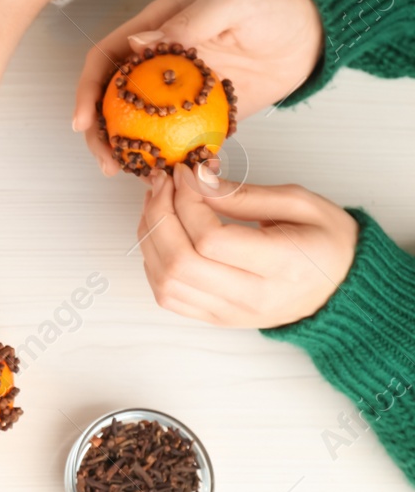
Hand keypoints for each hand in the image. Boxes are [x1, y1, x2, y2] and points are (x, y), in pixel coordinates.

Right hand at [75, 0, 323, 175]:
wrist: (313, 33)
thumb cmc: (272, 6)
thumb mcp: (230, 1)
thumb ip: (185, 21)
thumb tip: (135, 43)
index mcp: (153, 30)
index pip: (104, 61)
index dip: (86, 91)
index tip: (83, 122)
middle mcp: (156, 64)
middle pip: (111, 102)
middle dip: (99, 135)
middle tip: (107, 162)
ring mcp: (176, 93)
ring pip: (137, 127)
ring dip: (129, 154)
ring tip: (134, 176)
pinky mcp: (200, 116)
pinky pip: (176, 141)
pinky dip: (169, 160)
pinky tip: (171, 178)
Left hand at [136, 163, 356, 326]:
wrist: (342, 287)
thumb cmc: (326, 241)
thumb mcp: (300, 204)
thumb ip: (244, 195)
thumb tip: (195, 183)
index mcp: (284, 265)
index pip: (210, 239)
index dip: (187, 202)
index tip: (185, 173)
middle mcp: (253, 297)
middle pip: (180, 262)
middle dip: (159, 216)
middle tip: (162, 183)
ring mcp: (230, 313)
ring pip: (166, 282)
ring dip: (150, 238)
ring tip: (158, 204)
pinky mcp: (215, 318)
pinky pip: (167, 296)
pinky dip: (154, 262)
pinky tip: (162, 234)